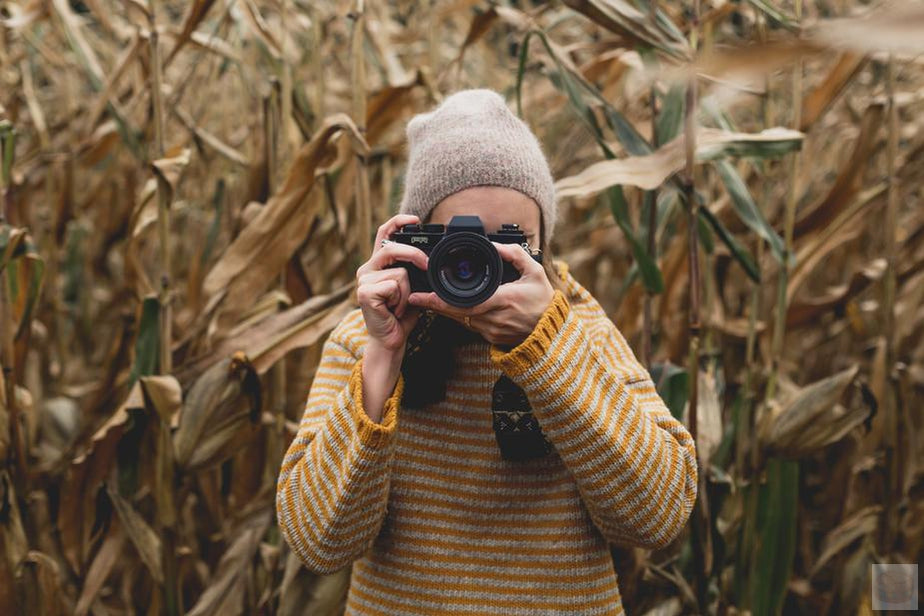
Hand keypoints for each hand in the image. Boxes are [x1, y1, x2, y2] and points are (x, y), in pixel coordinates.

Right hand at [356, 214, 427, 352]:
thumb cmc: (401, 315)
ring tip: (399, 305)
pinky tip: (393, 310)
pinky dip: (402, 300)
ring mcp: (363, 281)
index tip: (415, 219)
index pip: (384, 234)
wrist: (391, 340)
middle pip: (392, 248)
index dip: (398, 221)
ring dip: (408, 292)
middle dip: (415, 256)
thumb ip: (414, 272)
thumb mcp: (412, 288)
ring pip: (400, 272)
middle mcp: (367, 269)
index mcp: (377, 265)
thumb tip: (429, 259)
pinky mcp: (365, 293)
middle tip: (427, 267)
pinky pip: (395, 286)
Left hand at [407, 242, 554, 347]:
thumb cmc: (544, 301)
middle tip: (415, 297)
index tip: (424, 295)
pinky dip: (457, 316)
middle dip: (434, 305)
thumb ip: (515, 255)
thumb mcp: (534, 273)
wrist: (551, 332)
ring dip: (443, 310)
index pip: (466, 302)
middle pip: (456, 313)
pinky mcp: (490, 337)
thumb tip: (495, 245)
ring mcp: (491, 330)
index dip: (442, 300)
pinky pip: (469, 325)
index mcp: (504, 300)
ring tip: (426, 299)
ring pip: (460, 320)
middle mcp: (494, 318)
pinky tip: (447, 308)